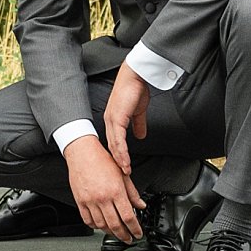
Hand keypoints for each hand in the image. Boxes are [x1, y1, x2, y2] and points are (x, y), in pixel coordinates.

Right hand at [63, 135, 147, 242]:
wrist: (82, 153)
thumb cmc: (102, 160)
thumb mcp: (122, 175)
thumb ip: (132, 193)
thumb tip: (141, 205)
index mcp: (116, 191)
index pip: (128, 217)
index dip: (135, 229)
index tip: (138, 233)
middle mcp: (103, 198)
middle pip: (115, 225)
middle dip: (124, 236)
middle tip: (129, 239)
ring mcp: (90, 201)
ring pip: (101, 225)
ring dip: (110, 232)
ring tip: (116, 233)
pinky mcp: (80, 201)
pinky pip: (88, 220)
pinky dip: (95, 226)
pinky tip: (101, 226)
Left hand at [102, 61, 152, 178]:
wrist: (136, 76)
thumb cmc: (136, 90)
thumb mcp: (138, 112)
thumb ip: (138, 124)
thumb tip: (140, 135)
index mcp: (113, 120)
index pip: (114, 141)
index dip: (118, 154)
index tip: (123, 166)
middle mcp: (110, 121)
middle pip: (112, 146)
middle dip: (117, 161)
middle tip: (123, 174)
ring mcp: (112, 120)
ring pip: (114, 146)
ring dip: (120, 160)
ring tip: (125, 172)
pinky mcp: (117, 119)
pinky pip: (119, 140)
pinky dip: (122, 153)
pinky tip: (125, 162)